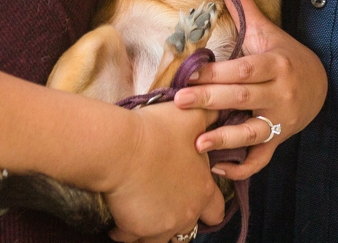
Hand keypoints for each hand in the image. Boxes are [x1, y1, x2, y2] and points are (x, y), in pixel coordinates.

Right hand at [103, 101, 224, 241]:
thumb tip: (219, 107)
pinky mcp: (135, 230)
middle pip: (189, 232)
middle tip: (164, 207)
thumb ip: (210, 116)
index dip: (208, 207)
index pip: (216, 211)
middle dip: (179, 222)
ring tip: (142, 216)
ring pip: (161, 242)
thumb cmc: (157, 130)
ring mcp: (161, 226)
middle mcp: (186, 214)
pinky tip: (119, 220)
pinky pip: (130, 240)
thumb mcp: (191, 117)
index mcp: (203, 190)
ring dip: (153, 231)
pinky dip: (125, 232)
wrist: (122, 146)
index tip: (195, 199)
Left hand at [171, 0, 327, 179]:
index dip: (218, 72)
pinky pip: (261, 159)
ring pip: (254, 134)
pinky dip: (241, 169)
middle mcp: (280, 94)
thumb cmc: (282, 52)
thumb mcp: (264, 27)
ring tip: (198, 144)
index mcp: (275, 64)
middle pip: (243, 98)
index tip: (188, 72)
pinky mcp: (279, 141)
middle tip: (179, 102)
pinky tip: (216, 170)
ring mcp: (281, 121)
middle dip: (210, 101)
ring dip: (225, 140)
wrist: (319, 84)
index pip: (244, 69)